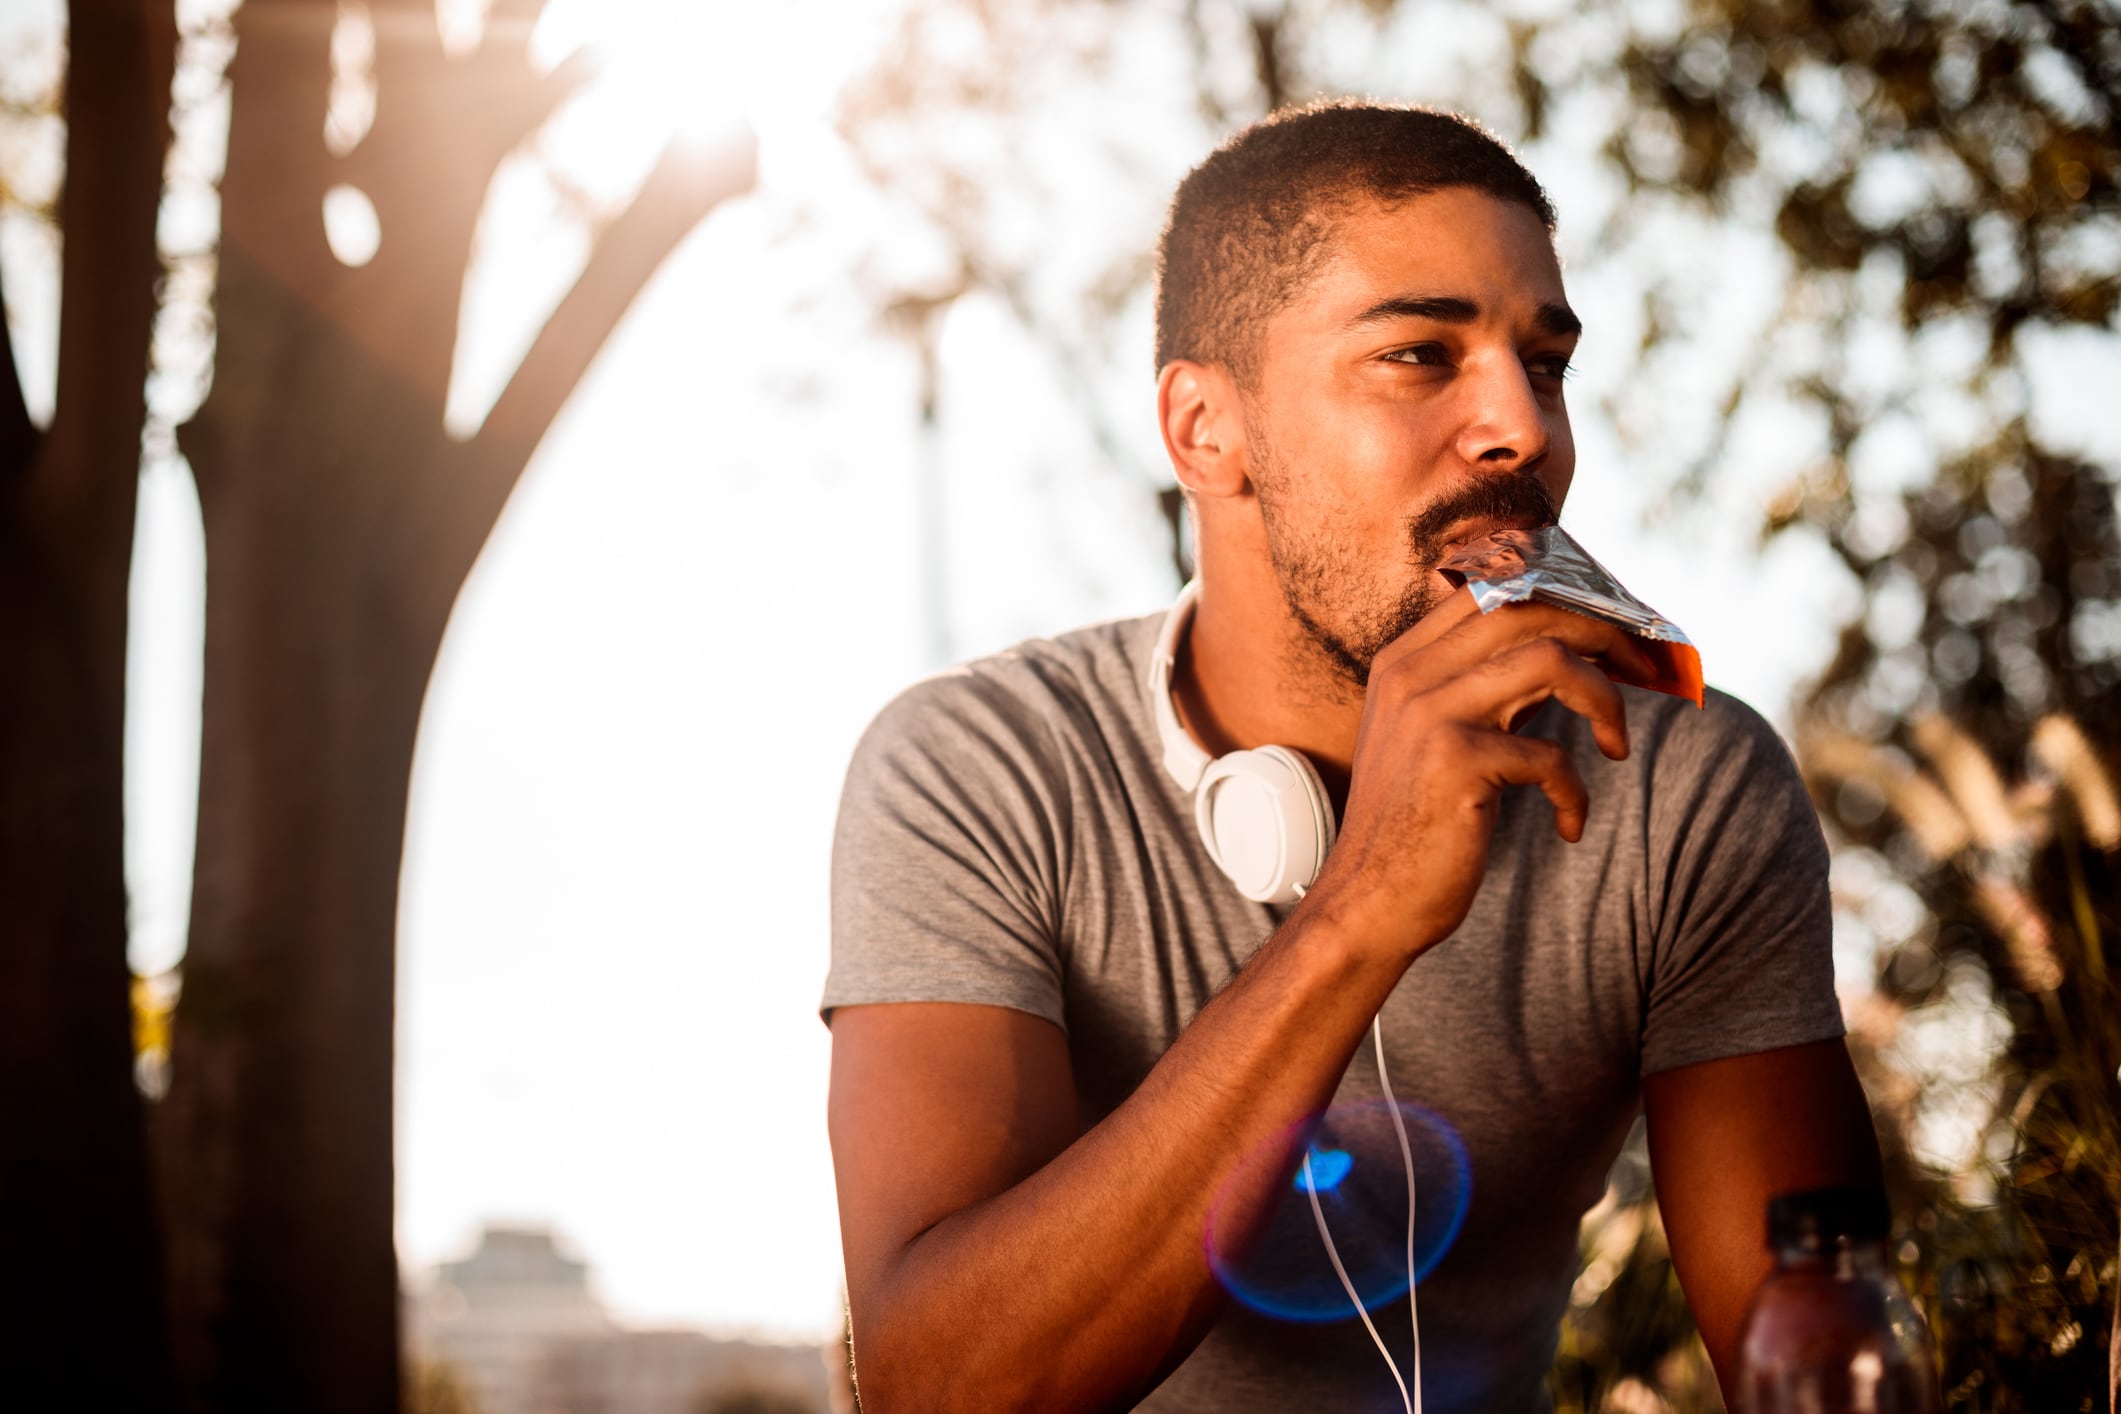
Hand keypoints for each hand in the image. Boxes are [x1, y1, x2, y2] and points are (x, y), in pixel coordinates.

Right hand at [1300, 589, 1659, 959]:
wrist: (1367, 904)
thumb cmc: (1413, 828)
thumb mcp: (1432, 739)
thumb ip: (1479, 689)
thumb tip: (1565, 651)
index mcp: (1403, 660)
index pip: (1494, 588)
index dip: (1565, 599)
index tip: (1611, 633)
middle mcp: (1411, 674)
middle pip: (1530, 608)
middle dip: (1604, 633)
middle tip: (1643, 672)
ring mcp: (1431, 713)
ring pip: (1552, 660)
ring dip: (1606, 701)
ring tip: (1618, 745)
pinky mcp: (1456, 762)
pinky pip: (1551, 756)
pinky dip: (1575, 793)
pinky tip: (1568, 824)